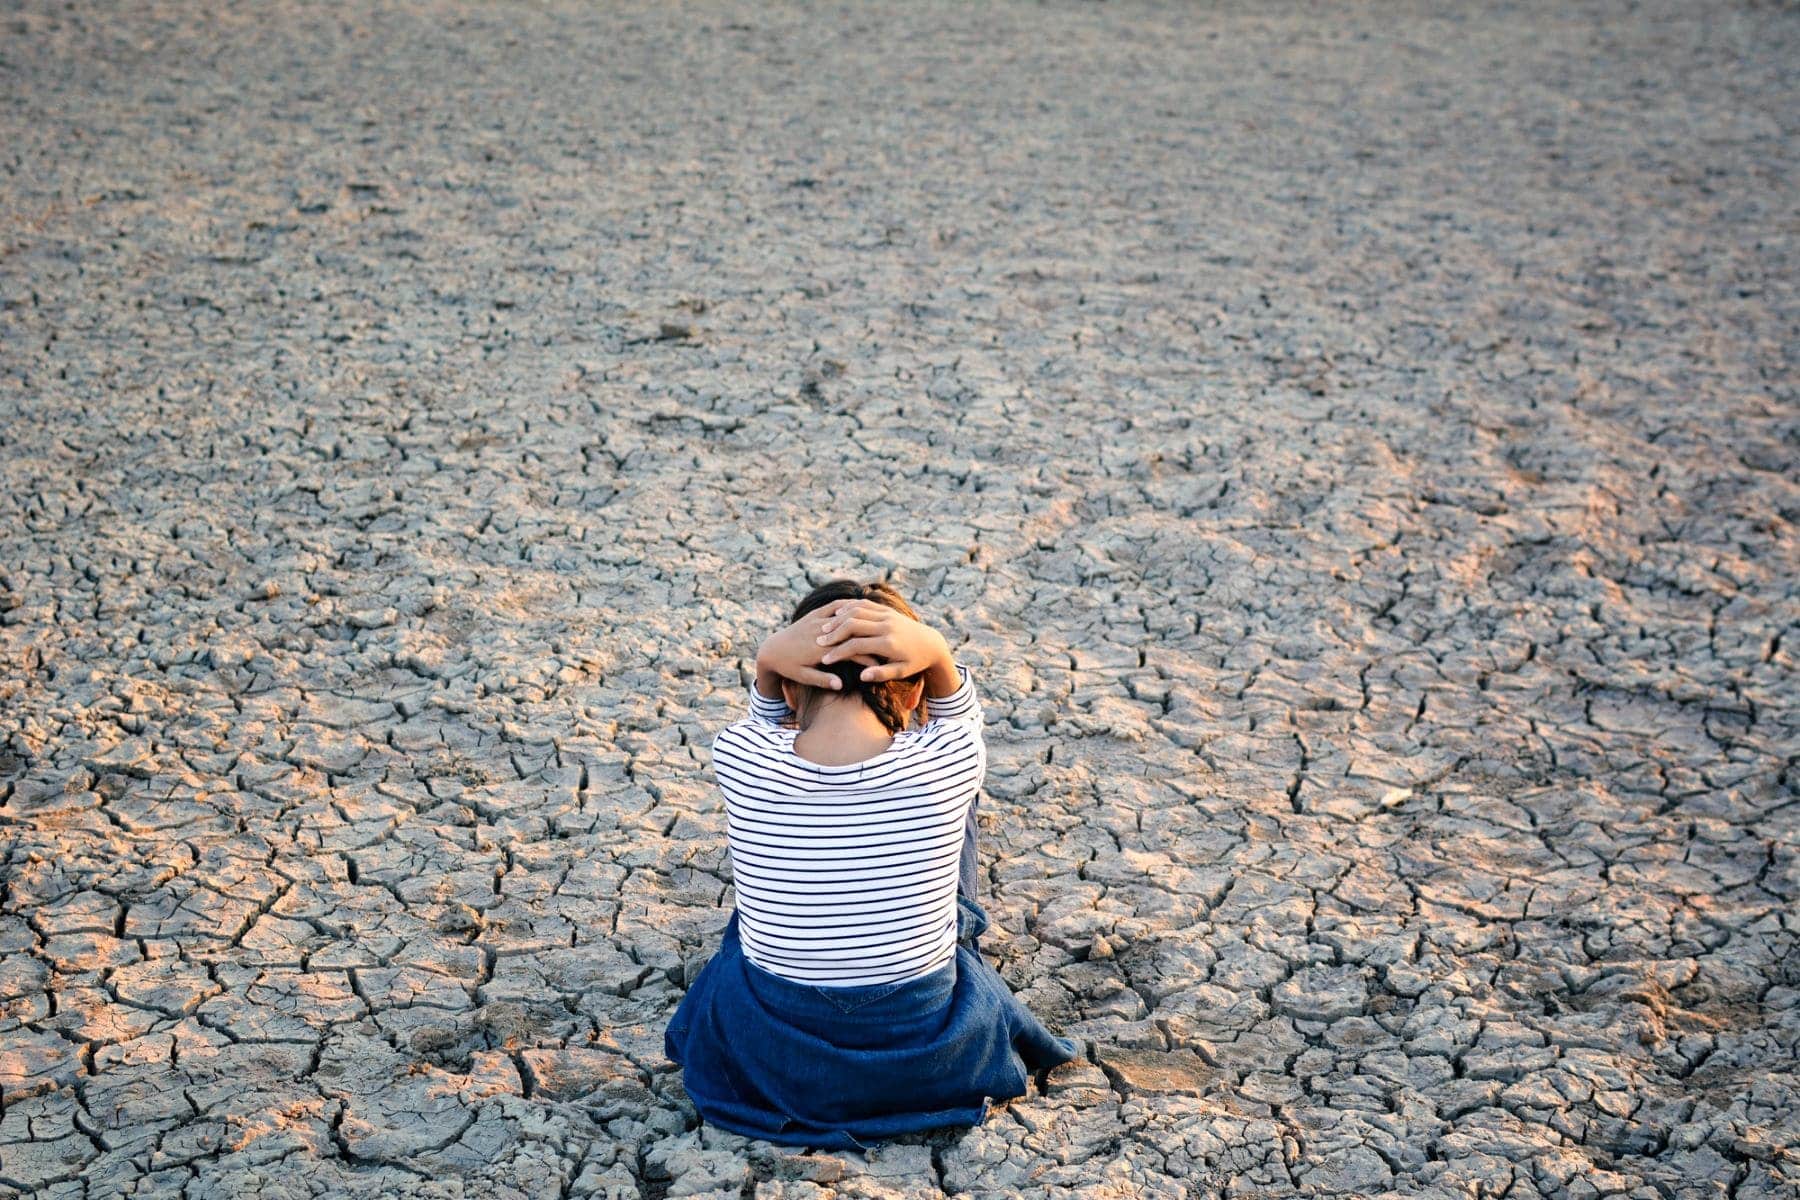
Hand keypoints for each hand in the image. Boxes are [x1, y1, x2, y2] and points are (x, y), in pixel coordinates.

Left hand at [755, 605, 883, 690]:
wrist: (772, 649)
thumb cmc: (789, 667)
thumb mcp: (804, 677)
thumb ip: (823, 680)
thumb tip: (841, 685)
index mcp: (821, 651)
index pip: (851, 652)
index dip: (868, 657)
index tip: (882, 662)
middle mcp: (821, 634)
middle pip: (852, 634)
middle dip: (869, 638)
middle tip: (886, 641)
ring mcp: (817, 621)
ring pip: (844, 618)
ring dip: (861, 621)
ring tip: (877, 625)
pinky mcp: (814, 614)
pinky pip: (834, 606)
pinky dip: (847, 606)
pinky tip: (860, 609)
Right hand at [814, 598, 950, 683]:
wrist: (931, 643)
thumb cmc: (915, 662)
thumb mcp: (901, 672)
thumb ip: (881, 674)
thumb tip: (862, 677)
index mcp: (889, 644)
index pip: (856, 646)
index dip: (839, 653)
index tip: (826, 660)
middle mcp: (887, 626)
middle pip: (853, 624)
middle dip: (834, 633)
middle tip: (819, 642)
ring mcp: (887, 615)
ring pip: (856, 611)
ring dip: (839, 619)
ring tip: (825, 629)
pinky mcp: (887, 609)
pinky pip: (864, 604)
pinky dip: (849, 608)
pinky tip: (838, 616)